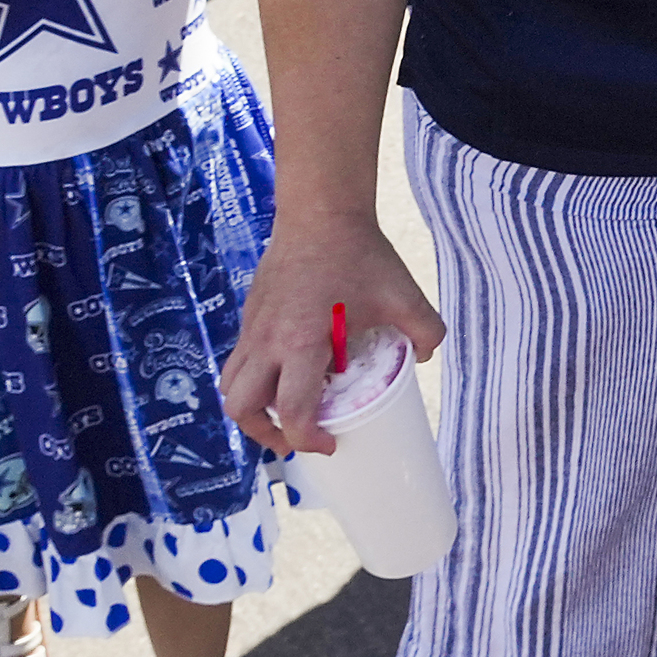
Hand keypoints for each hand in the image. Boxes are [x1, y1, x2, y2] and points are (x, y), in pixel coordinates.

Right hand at [225, 217, 444, 455]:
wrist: (319, 213)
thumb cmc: (359, 254)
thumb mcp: (404, 295)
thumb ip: (426, 330)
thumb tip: (425, 357)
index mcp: (302, 342)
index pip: (292, 410)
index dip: (306, 439)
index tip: (329, 444)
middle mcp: (268, 341)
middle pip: (241, 408)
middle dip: (265, 433)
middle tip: (295, 437)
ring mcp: (252, 328)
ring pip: (230, 385)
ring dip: (252, 409)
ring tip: (283, 414)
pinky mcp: (249, 316)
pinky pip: (239, 360)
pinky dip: (254, 379)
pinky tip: (285, 373)